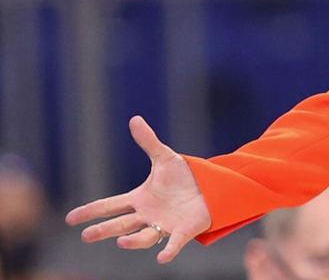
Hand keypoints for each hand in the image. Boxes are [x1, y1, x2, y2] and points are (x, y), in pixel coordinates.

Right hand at [65, 115, 211, 263]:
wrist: (210, 188)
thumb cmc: (183, 177)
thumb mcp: (165, 158)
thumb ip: (149, 142)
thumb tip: (135, 119)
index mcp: (139, 199)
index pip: (110, 206)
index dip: (91, 211)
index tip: (70, 219)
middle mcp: (147, 215)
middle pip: (121, 224)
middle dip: (104, 230)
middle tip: (86, 236)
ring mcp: (164, 225)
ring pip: (144, 237)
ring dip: (132, 241)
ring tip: (120, 242)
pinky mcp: (183, 231)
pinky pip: (173, 243)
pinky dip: (168, 251)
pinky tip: (161, 258)